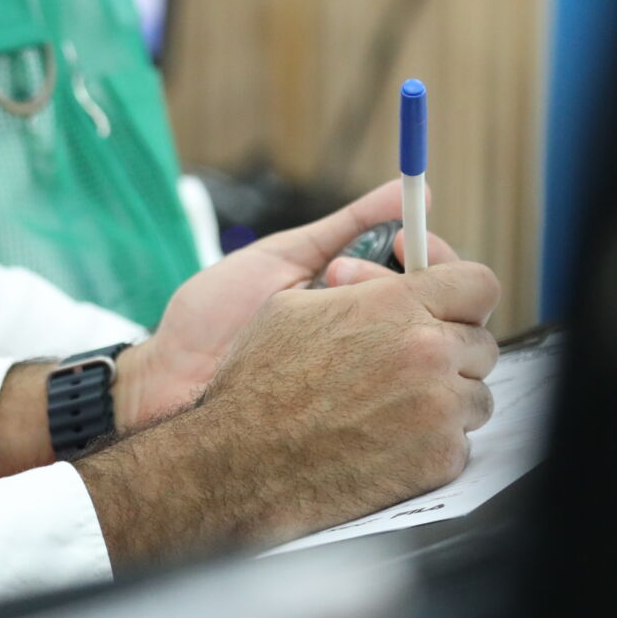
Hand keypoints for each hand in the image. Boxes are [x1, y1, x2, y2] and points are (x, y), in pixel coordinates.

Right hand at [77, 259, 500, 566]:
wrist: (243, 463)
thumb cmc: (258, 384)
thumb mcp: (295, 305)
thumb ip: (359, 289)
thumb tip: (383, 281)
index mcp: (396, 306)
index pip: (476, 283)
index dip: (461, 289)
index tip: (445, 295)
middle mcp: (428, 353)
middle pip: (481, 341)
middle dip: (450, 347)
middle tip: (413, 358)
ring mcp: (439, 409)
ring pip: (476, 394)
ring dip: (446, 396)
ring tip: (398, 403)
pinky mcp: (439, 460)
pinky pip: (460, 441)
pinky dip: (433, 441)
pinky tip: (390, 438)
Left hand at [115, 181, 465, 428]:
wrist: (173, 379)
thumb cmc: (217, 316)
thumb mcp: (284, 257)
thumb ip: (346, 225)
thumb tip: (407, 191)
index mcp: (364, 301)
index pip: (436, 278)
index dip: (433, 255)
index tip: (402, 238)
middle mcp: (377, 343)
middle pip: (443, 313)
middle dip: (406, 283)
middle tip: (339, 274)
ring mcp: (372, 385)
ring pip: (431, 353)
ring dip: (386, 322)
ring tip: (321, 307)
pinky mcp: (363, 426)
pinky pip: (406, 405)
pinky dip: (386, 377)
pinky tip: (341, 360)